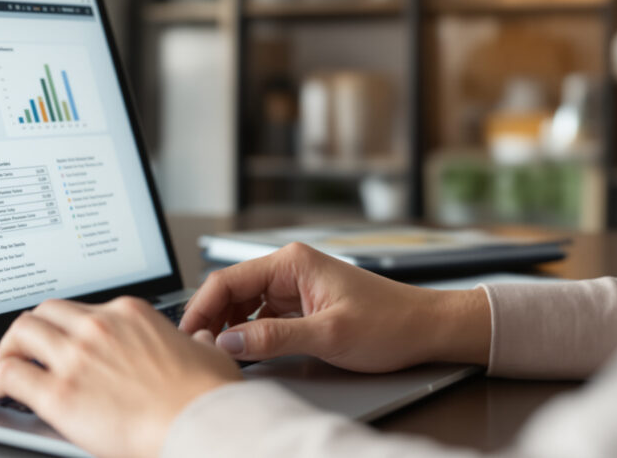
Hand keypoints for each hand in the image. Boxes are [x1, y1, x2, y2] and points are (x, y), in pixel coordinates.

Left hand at [0, 297, 241, 457]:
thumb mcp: (207, 354)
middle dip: (29, 331)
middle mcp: (98, 326)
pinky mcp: (58, 393)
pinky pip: (6, 377)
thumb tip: (198, 341)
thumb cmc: (207, 397)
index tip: (58, 341)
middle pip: (44, 313)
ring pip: (19, 334)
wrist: (202, 424)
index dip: (64, 327)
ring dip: (4, 350)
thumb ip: (193, 342)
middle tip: (22, 350)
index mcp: (130, 313)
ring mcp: (76, 356)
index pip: (81, 309)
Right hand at [179, 242, 490, 371]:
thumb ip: (274, 338)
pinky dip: (248, 334)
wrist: (427, 328)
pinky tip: (243, 353)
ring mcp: (294, 288)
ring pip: (243, 306)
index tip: (188, 335)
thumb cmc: (390, 322)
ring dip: (228, 328)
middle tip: (199, 350)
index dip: (202, 308)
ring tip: (218, 354)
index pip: (228, 280)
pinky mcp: (301, 306)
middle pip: (231, 292)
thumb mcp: (329, 335)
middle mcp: (289, 269)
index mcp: (292, 262)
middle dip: (211, 320)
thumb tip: (229, 343)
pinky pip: (261, 317)